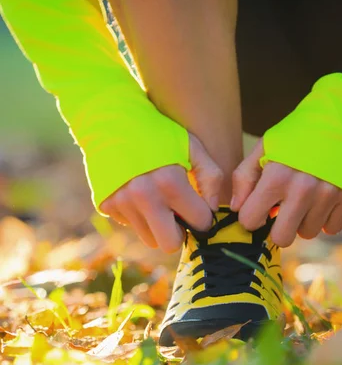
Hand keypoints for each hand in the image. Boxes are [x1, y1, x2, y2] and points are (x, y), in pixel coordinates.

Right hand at [100, 134, 223, 252]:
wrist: (110, 120)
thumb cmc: (159, 133)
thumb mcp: (193, 147)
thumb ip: (211, 179)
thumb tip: (212, 211)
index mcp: (170, 182)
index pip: (200, 223)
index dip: (204, 217)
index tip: (200, 209)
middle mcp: (144, 197)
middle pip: (170, 245)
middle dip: (180, 233)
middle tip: (179, 215)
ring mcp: (122, 203)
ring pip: (149, 239)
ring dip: (158, 225)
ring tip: (158, 201)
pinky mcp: (106, 205)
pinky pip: (131, 225)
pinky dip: (138, 215)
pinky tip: (138, 194)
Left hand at [231, 139, 341, 246]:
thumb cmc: (298, 134)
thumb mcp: (265, 147)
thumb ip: (244, 177)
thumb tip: (237, 209)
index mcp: (276, 177)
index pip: (250, 221)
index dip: (252, 216)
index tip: (259, 207)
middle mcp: (303, 191)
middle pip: (281, 238)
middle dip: (278, 227)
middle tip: (283, 210)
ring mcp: (328, 196)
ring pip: (308, 234)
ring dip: (304, 220)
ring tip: (306, 199)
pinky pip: (332, 229)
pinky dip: (326, 219)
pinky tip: (324, 200)